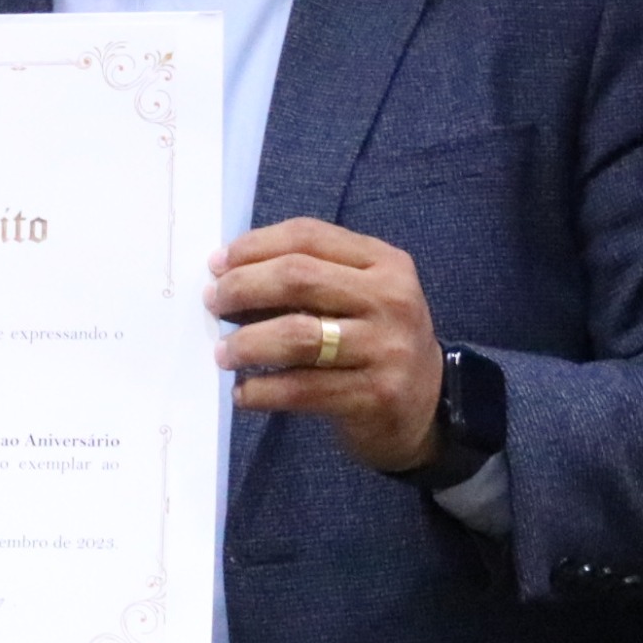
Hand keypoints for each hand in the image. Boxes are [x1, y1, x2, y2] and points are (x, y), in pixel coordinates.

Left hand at [207, 218, 445, 473]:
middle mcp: (390, 299)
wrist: (428, 406)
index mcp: (384, 262)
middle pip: (298, 278)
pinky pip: (303, 388)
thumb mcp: (359, 295)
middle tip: (214, 303)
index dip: (254, 246)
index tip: (217, 264)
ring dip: (248, 343)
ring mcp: (386, 348)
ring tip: (223, 353)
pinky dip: (263, 390)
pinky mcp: (375, 394)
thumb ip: (309, 277)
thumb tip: (227, 273)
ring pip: (297, 335)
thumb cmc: (375, 340)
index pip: (308, 236)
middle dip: (243, 287)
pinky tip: (243, 392)